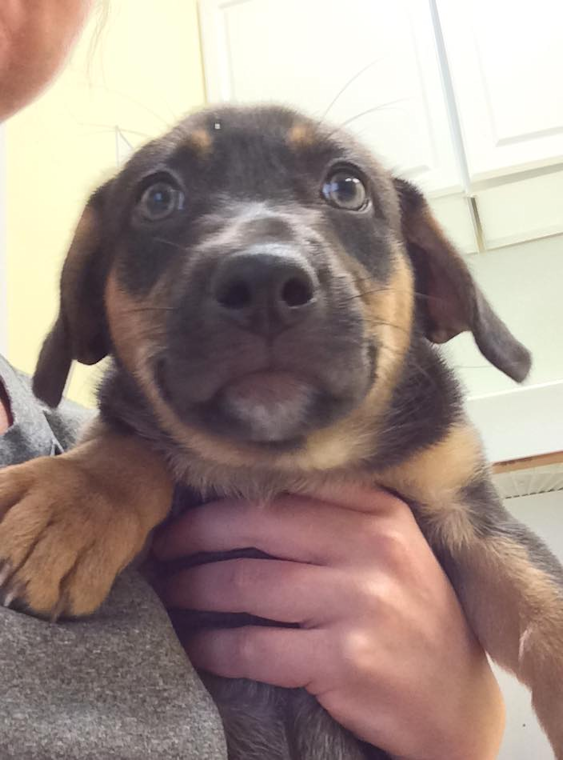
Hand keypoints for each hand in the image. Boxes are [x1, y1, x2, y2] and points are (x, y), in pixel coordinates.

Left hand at [153, 484, 504, 759]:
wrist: (454, 703)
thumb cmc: (411, 615)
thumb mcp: (391, 549)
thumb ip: (334, 516)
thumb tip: (242, 501)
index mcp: (381, 512)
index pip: (284, 489)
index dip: (222, 500)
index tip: (184, 511)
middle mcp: (373, 548)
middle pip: (257, 526)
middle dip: (195, 536)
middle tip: (163, 549)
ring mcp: (361, 603)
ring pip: (247, 583)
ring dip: (194, 590)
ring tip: (171, 592)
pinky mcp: (345, 661)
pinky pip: (254, 646)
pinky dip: (214, 645)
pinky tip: (197, 644)